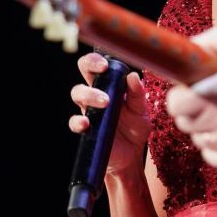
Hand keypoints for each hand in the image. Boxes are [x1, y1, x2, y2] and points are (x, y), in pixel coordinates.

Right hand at [68, 52, 150, 177]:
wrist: (131, 155)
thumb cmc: (135, 128)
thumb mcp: (141, 110)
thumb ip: (138, 94)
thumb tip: (133, 76)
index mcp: (109, 86)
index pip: (96, 67)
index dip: (96, 60)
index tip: (106, 64)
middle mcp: (95, 96)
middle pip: (85, 72)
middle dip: (89, 67)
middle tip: (103, 71)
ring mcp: (89, 112)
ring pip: (77, 94)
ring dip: (89, 94)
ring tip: (105, 102)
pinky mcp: (86, 129)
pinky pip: (74, 122)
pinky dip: (78, 121)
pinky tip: (87, 123)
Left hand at [165, 28, 216, 167]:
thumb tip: (192, 46)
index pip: (175, 102)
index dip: (180, 93)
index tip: (192, 87)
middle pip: (183, 121)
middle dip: (191, 108)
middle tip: (211, 98)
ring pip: (197, 138)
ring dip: (204, 127)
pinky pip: (212, 157)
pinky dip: (215, 146)